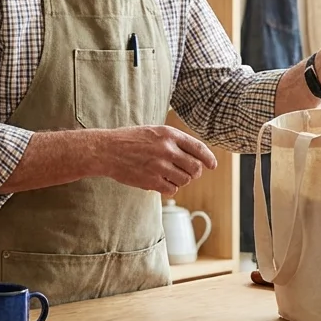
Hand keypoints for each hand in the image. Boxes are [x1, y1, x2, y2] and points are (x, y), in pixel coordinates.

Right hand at [98, 125, 216, 196]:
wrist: (107, 150)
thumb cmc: (130, 140)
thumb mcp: (154, 132)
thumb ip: (174, 140)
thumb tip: (196, 154)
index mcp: (169, 134)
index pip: (198, 148)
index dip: (208, 158)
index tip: (212, 165)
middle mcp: (167, 149)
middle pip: (195, 167)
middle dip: (194, 172)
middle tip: (187, 172)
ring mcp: (159, 166)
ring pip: (185, 180)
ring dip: (181, 180)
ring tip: (169, 175)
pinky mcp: (151, 180)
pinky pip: (172, 189)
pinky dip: (170, 188)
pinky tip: (161, 182)